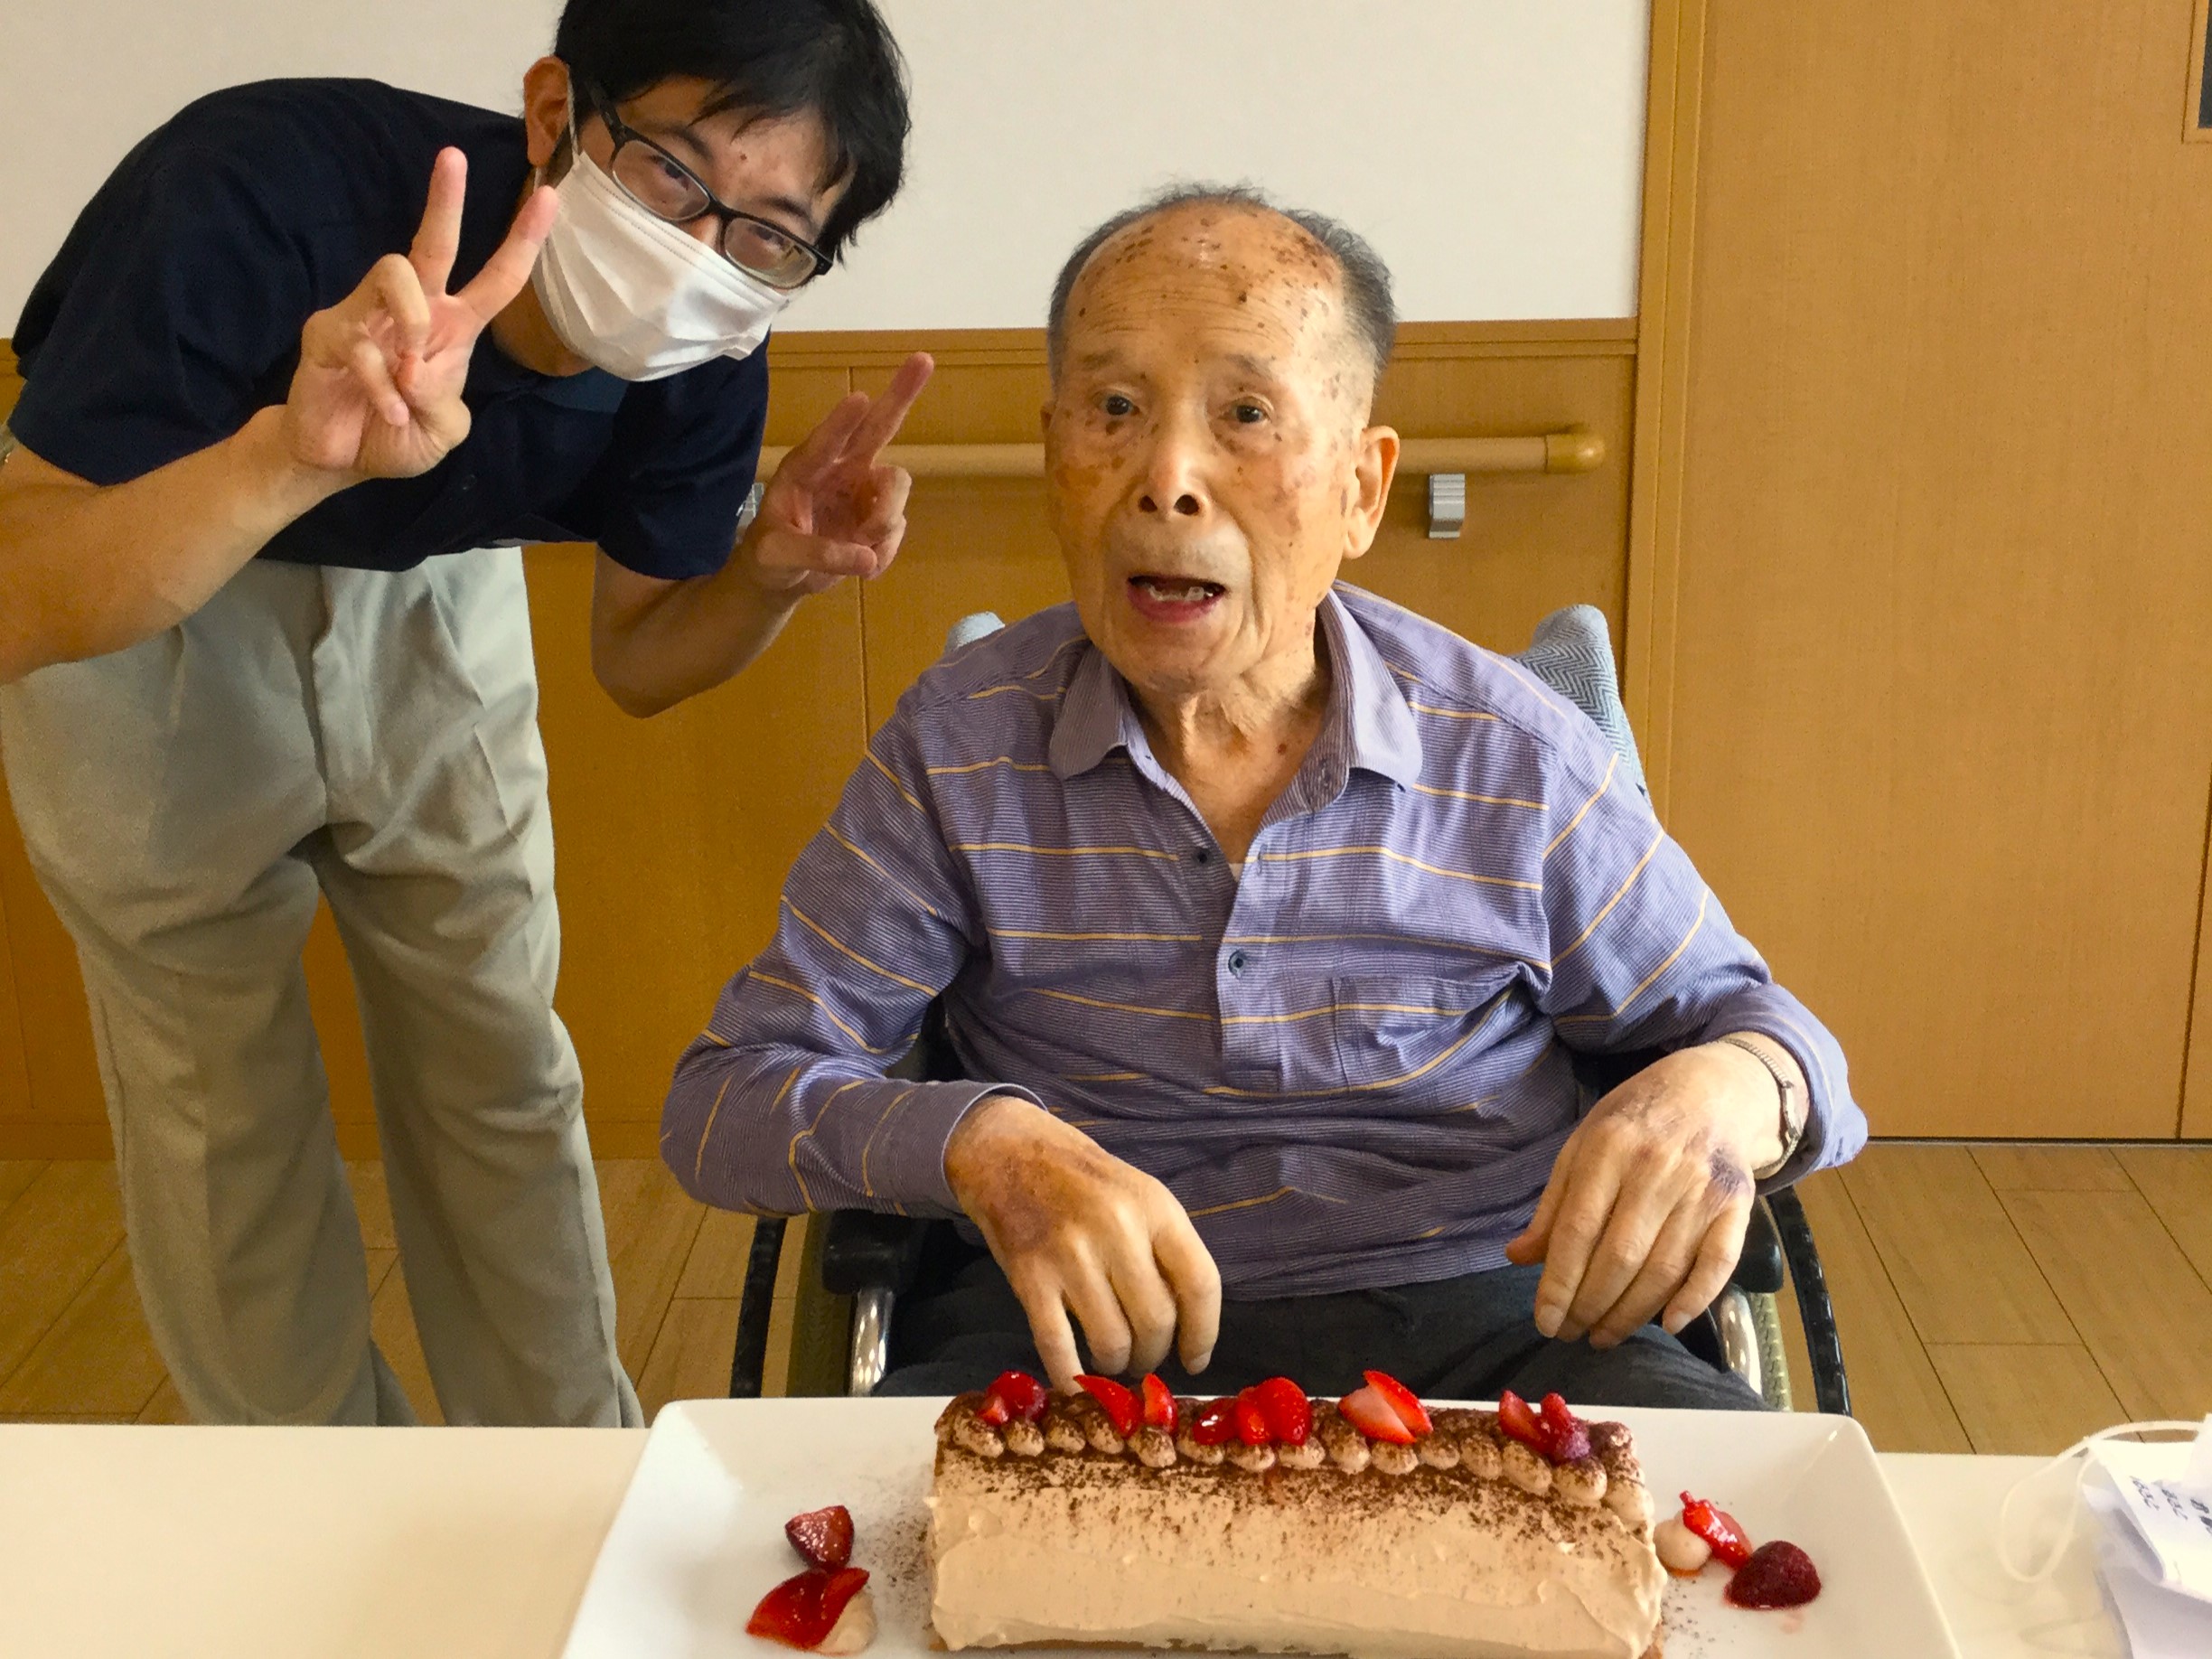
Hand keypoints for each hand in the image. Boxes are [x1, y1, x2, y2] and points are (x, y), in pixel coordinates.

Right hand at [282, 149, 556, 481]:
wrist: (336, 458)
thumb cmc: (396, 435)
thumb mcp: (442, 432)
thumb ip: (443, 404)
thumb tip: (415, 371)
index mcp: (452, 328)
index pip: (496, 279)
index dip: (523, 242)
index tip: (549, 197)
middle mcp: (412, 310)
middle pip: (432, 243)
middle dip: (445, 200)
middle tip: (454, 156)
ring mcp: (365, 315)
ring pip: (394, 273)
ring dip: (411, 322)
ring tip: (407, 376)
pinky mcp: (328, 333)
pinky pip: (361, 343)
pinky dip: (380, 386)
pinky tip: (388, 411)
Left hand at [739, 352, 933, 598]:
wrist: (782, 578)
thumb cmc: (768, 556)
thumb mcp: (776, 557)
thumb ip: (816, 554)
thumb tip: (866, 558)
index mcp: (805, 468)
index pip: (826, 442)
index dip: (843, 422)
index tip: (859, 399)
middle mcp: (840, 469)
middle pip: (878, 426)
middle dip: (901, 395)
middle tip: (924, 359)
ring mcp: (864, 491)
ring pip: (897, 487)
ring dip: (885, 520)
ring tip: (862, 550)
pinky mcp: (881, 517)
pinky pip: (898, 528)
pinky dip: (885, 551)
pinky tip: (863, 565)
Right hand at [945, 1094, 1221, 1392]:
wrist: (1009, 1151)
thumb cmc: (1083, 1179)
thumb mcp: (1139, 1196)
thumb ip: (1164, 1250)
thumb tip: (1186, 1326)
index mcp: (1155, 1208)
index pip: (1200, 1284)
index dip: (1203, 1333)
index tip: (1195, 1360)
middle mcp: (1118, 1230)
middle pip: (1156, 1321)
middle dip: (1153, 1355)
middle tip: (1143, 1359)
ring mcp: (1071, 1254)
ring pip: (1111, 1341)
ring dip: (1115, 1365)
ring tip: (1111, 1361)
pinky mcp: (1029, 1276)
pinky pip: (1057, 1345)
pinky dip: (1069, 1376)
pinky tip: (1075, 1385)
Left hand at [1503, 1043, 1781, 1348]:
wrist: (1712, 1090)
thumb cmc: (1634, 1121)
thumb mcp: (1582, 1146)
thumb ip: (1554, 1204)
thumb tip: (1518, 1257)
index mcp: (1609, 1148)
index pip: (1578, 1229)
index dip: (1559, 1283)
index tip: (1545, 1321)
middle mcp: (1657, 1169)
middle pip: (1620, 1257)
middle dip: (1590, 1306)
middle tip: (1571, 1334)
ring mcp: (1702, 1189)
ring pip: (1664, 1270)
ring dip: (1631, 1314)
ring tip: (1604, 1336)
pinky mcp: (1738, 1206)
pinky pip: (1717, 1264)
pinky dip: (1694, 1300)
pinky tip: (1667, 1324)